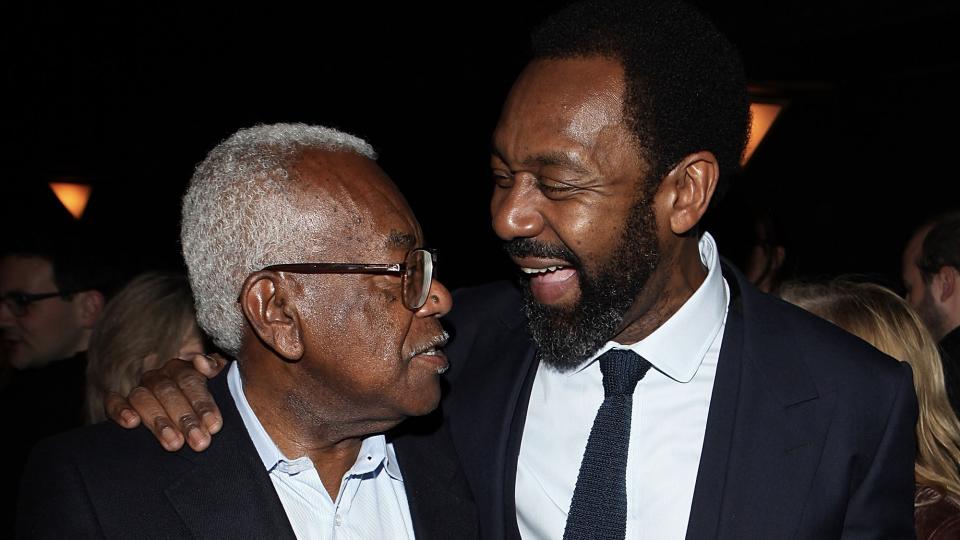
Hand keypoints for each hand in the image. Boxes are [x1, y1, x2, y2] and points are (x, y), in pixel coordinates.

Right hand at [104, 353, 227, 451]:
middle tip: (199, 442)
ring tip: (174, 444)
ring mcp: (139, 389)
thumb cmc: (204, 406)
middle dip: (185, 419)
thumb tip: (202, 362)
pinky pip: (113, 402)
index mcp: (183, 369)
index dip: (203, 403)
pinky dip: (120, 409)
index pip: (191, 380)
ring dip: (159, 421)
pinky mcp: (118, 403)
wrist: (185, 421)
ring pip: (143, 398)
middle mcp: (159, 376)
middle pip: (168, 392)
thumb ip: (217, 371)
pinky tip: (131, 423)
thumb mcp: (219, 386)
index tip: (214, 426)